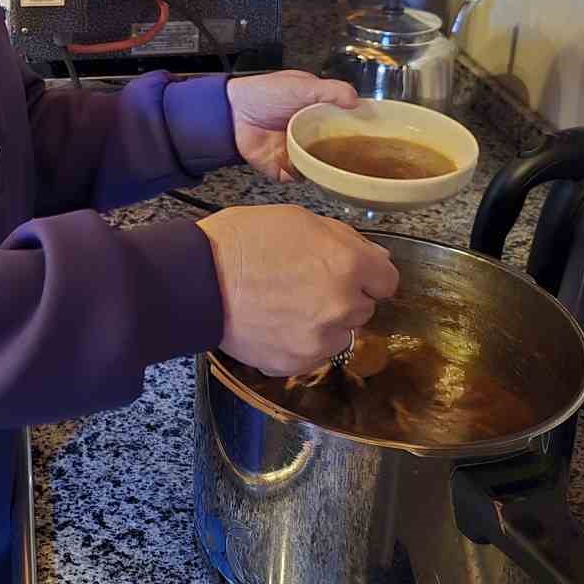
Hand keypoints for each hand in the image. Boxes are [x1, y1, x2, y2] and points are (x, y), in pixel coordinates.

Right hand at [198, 204, 398, 375]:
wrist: (197, 277)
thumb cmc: (244, 239)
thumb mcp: (298, 220)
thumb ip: (345, 239)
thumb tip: (377, 258)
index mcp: (349, 265)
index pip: (387, 281)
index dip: (366, 273)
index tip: (346, 271)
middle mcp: (343, 306)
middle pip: (363, 308)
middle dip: (342, 296)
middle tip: (304, 282)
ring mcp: (319, 340)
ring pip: (339, 334)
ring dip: (323, 323)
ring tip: (285, 305)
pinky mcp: (295, 363)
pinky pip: (312, 354)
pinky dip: (298, 343)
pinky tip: (273, 324)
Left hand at [227, 70, 358, 180]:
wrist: (232, 112)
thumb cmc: (264, 93)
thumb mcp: (302, 85)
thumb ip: (330, 91)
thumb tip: (356, 100)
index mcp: (321, 114)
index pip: (347, 126)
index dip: (360, 131)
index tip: (375, 136)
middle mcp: (313, 135)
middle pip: (339, 151)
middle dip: (348, 156)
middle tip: (359, 157)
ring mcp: (298, 153)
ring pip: (322, 168)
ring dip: (328, 168)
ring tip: (339, 166)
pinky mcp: (284, 168)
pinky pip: (299, 177)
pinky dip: (304, 176)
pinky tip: (310, 169)